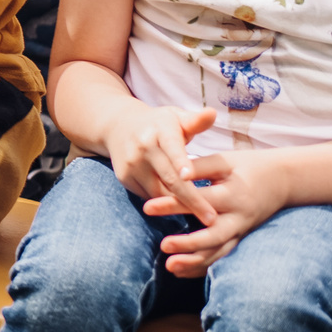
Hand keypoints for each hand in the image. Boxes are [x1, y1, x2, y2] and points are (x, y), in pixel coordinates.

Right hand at [104, 102, 218, 227]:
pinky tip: (180, 206)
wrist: (118, 126)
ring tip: (202, 215)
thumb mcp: (176, 117)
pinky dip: (164, 202)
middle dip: (192, 200)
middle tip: (211, 217)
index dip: (180, 162)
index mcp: (160, 131)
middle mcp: (143, 148)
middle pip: (169, 179)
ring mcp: (131, 164)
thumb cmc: (159, 124)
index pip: (172, 148)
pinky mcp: (124, 177)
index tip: (189, 175)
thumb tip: (213, 113)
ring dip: (180, 205)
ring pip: (159, 192)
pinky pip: (149, 195)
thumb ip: (196, 120)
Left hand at [143, 147, 290, 276]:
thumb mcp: (224, 161)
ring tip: (170, 267)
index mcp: (232, 194)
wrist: (283, 180)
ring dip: (195, 262)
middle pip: (214, 235)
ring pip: (219, 252)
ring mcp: (241, 231)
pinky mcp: (240, 238)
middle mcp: (238, 217)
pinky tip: (181, 272)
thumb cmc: (247, 166)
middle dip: (189, 243)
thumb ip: (198, 167)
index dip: (173, 204)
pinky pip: (223, 257)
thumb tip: (174, 172)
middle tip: (163, 246)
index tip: (147, 208)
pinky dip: (204, 267)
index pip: (199, 200)